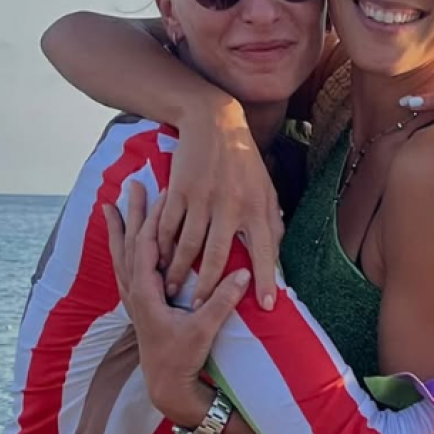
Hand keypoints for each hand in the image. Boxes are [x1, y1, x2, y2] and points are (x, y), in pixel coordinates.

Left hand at [104, 181, 250, 423]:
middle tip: (131, 185)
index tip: (164, 192)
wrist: (166, 386)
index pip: (147, 247)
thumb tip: (243, 273)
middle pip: (129, 243)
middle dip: (130, 213)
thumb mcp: (204, 330)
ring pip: (121, 254)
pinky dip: (121, 247)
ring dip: (119, 228)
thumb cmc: (182, 358)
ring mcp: (133, 297)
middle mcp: (134, 292)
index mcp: (145, 294)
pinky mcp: (137, 303)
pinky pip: (124, 267)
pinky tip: (122, 239)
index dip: (154, 218)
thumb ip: (221, 301)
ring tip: (111, 205)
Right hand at [157, 96, 281, 310]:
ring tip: (172, 290)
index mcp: (256, 207)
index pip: (265, 250)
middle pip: (217, 257)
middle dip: (207, 288)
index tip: (266, 306)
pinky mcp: (180, 190)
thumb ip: (272, 221)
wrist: (214, 124)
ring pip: (188, 245)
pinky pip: (168, 226)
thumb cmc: (244, 161)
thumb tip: (276, 255)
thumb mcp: (266, 188)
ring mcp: (203, 198)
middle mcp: (230, 205)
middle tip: (198, 310)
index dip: (267, 279)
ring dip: (178, 271)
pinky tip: (157, 260)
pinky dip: (161, 246)